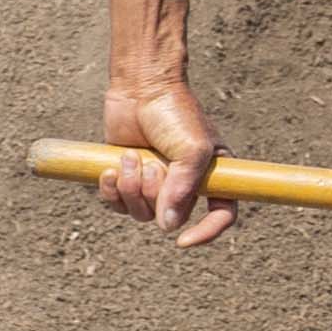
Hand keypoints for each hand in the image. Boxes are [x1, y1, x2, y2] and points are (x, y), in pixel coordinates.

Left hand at [100, 75, 232, 246]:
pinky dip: (111, 190)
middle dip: (153, 194)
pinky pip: (116, 204)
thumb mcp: (192, 149)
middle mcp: (185, 185)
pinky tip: (110, 168)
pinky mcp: (128, 179)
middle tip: (151, 164)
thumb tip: (167, 226)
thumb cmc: (176, 114)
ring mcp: (155, 184)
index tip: (183, 241)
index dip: (207, 232)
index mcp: (212, 177)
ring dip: (130, 188)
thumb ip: (184, 188)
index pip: (221, 215)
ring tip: (130, 158)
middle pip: (168, 217)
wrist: (142, 89)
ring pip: (139, 212)